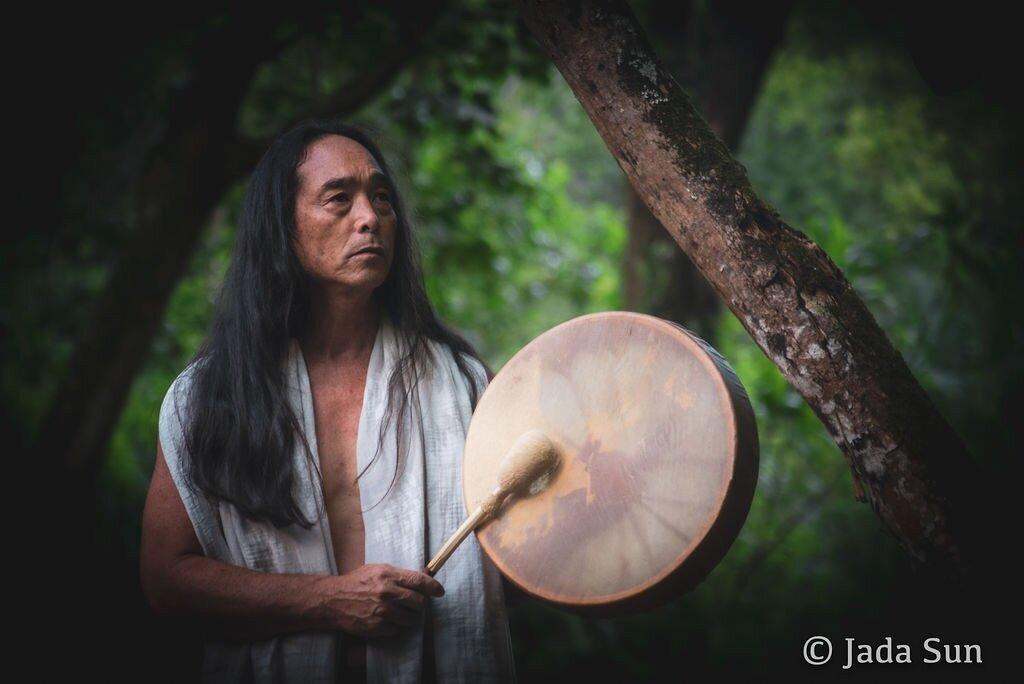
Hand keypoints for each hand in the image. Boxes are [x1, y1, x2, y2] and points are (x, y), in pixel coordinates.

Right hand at [312, 564, 444, 637]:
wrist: (334, 600)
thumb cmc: (357, 582)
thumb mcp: (378, 569)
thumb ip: (399, 574)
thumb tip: (423, 578)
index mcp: (388, 575)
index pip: (419, 581)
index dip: (433, 587)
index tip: (440, 592)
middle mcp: (387, 593)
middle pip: (419, 602)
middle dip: (420, 604)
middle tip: (415, 603)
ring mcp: (382, 612)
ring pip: (411, 618)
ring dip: (410, 617)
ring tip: (401, 612)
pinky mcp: (377, 627)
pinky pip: (398, 629)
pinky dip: (397, 625)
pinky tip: (388, 619)